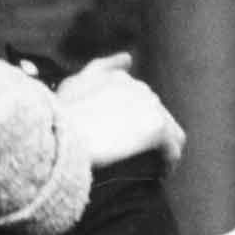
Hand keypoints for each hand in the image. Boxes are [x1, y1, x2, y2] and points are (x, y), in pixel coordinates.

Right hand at [57, 54, 185, 170]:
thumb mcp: (73, 85)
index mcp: (118, 78)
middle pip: (156, 115)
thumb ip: (98, 69)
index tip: (129, 139)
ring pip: (170, 131)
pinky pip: (173, 149)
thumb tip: (128, 59)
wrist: (63, 136)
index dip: (136, 121)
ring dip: (164, 149)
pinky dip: (168, 163)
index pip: (139, 99)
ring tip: (155, 169)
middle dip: (151, 135)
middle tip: (142, 159)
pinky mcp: (157, 127)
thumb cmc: (62, 118)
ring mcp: (150, 105)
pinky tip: (160, 175)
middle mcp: (137, 86)